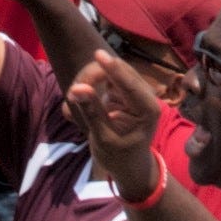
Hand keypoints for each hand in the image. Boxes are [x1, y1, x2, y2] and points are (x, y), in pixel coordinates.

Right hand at [63, 52, 168, 198]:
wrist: (129, 165)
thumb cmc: (120, 156)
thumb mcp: (103, 138)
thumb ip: (92, 112)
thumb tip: (77, 89)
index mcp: (148, 109)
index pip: (130, 84)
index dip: (112, 68)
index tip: (98, 54)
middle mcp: (144, 95)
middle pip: (118, 70)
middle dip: (92, 75)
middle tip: (72, 92)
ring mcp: (133, 90)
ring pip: (109, 70)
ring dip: (89, 78)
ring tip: (73, 98)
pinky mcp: (122, 90)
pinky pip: (103, 77)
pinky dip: (89, 83)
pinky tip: (79, 98)